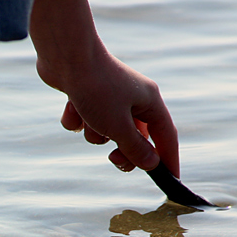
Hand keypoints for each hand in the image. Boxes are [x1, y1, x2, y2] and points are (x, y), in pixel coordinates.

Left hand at [52, 52, 178, 175]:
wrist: (65, 57)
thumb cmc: (96, 89)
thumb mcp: (118, 126)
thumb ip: (135, 148)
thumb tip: (151, 164)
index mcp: (149, 101)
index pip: (166, 136)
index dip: (169, 159)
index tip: (171, 180)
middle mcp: (132, 98)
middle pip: (135, 138)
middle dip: (122, 151)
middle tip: (113, 160)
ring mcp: (108, 97)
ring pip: (105, 132)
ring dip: (94, 132)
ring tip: (87, 117)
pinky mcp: (85, 97)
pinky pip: (84, 121)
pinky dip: (77, 120)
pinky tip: (71, 106)